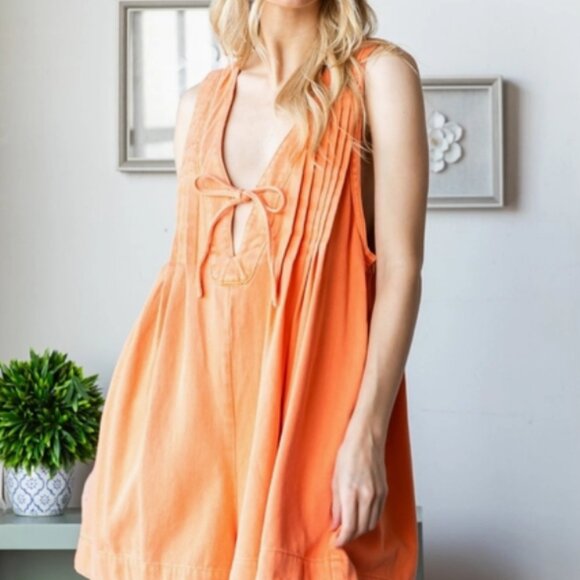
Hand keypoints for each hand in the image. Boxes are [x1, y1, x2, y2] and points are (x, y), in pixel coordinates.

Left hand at [330, 424, 387, 546]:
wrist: (366, 439)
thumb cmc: (348, 453)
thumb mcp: (334, 479)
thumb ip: (335, 504)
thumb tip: (335, 524)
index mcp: (351, 492)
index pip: (349, 527)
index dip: (342, 539)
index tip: (335, 542)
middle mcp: (367, 496)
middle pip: (361, 529)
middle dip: (350, 536)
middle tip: (340, 536)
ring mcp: (378, 494)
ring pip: (371, 524)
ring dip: (360, 530)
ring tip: (349, 527)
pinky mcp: (385, 492)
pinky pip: (378, 514)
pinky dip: (369, 520)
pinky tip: (360, 516)